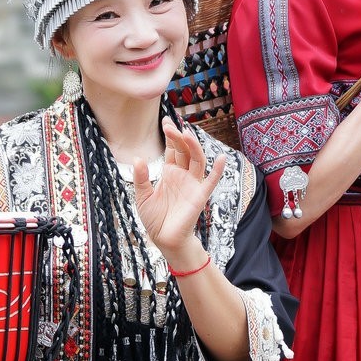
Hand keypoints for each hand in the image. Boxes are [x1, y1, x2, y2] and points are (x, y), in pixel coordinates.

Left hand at [133, 117, 224, 265]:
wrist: (164, 239)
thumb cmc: (155, 219)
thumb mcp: (142, 197)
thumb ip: (141, 178)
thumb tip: (138, 158)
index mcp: (170, 172)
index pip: (172, 149)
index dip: (170, 135)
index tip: (165, 121)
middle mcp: (183, 175)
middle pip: (184, 150)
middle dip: (178, 137)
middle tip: (170, 126)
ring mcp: (193, 184)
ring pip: (197, 160)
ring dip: (193, 146)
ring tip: (186, 134)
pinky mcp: (200, 196)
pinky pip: (211, 181)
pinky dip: (218, 170)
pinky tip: (222, 158)